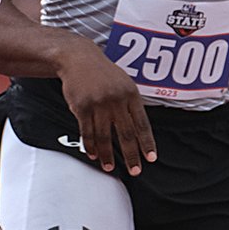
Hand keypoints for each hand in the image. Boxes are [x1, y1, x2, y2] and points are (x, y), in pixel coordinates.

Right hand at [56, 35, 155, 175]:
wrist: (78, 58)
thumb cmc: (102, 72)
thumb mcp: (124, 82)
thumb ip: (131, 104)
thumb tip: (140, 130)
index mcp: (131, 94)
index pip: (142, 124)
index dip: (147, 143)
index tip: (151, 158)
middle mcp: (116, 100)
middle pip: (126, 134)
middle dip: (131, 155)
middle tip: (135, 171)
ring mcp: (98, 104)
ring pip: (104, 136)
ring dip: (108, 155)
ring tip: (110, 167)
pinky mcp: (81, 107)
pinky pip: (87, 132)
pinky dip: (90, 146)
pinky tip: (93, 154)